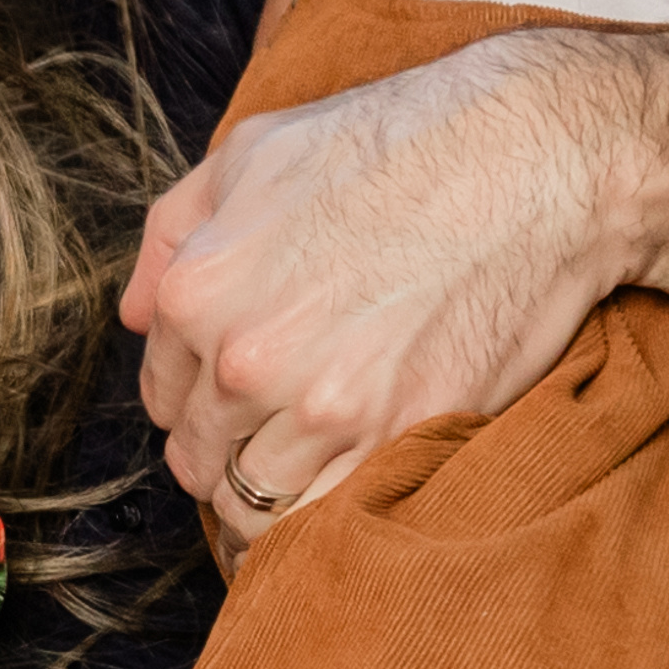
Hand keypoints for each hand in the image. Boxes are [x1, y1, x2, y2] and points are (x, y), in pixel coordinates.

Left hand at [125, 12, 633, 521]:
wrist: (537, 158)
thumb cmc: (401, 143)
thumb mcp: (253, 154)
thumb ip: (172, 234)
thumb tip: (131, 316)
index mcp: (198, 294)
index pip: (161, 398)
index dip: (197, 399)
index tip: (237, 394)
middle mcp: (247, 361)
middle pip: (199, 459)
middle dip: (228, 451)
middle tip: (277, 430)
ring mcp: (324, 408)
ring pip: (254, 505)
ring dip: (273, 494)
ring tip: (312, 463)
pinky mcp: (402, 436)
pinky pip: (326, 522)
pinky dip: (321, 525)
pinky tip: (339, 499)